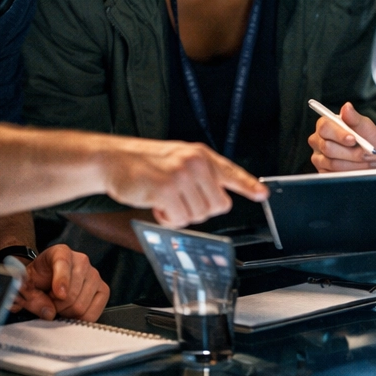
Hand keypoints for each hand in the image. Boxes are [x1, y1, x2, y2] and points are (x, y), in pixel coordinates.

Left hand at [9, 244, 110, 321]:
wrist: (45, 281)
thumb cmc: (36, 281)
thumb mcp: (26, 287)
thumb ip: (33, 299)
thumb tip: (50, 313)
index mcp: (60, 252)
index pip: (63, 263)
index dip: (62, 280)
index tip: (59, 295)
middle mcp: (81, 260)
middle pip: (72, 293)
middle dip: (58, 306)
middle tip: (50, 304)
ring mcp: (95, 275)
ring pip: (82, 305)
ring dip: (67, 313)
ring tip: (61, 306)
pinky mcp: (103, 289)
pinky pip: (95, 311)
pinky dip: (81, 318)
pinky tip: (72, 311)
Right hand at [101, 138, 267, 227]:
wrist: (113, 159)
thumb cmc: (145, 163)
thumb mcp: (179, 159)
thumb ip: (201, 174)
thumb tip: (219, 199)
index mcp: (201, 155)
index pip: (231, 172)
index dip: (248, 185)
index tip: (262, 194)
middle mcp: (196, 163)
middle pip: (217, 206)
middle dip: (198, 210)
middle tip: (177, 199)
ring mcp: (182, 175)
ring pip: (199, 216)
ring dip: (180, 215)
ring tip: (164, 198)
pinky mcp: (166, 190)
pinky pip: (180, 220)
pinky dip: (168, 219)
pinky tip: (156, 204)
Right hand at [308, 101, 375, 171]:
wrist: (375, 159)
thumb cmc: (370, 140)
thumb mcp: (366, 126)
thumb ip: (355, 118)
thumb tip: (346, 106)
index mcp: (326, 125)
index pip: (324, 127)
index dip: (339, 134)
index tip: (354, 139)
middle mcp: (318, 141)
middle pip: (327, 147)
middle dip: (350, 152)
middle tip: (366, 152)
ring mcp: (319, 158)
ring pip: (332, 163)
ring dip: (354, 162)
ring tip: (367, 159)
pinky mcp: (323, 172)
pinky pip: (334, 174)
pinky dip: (351, 172)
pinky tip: (360, 168)